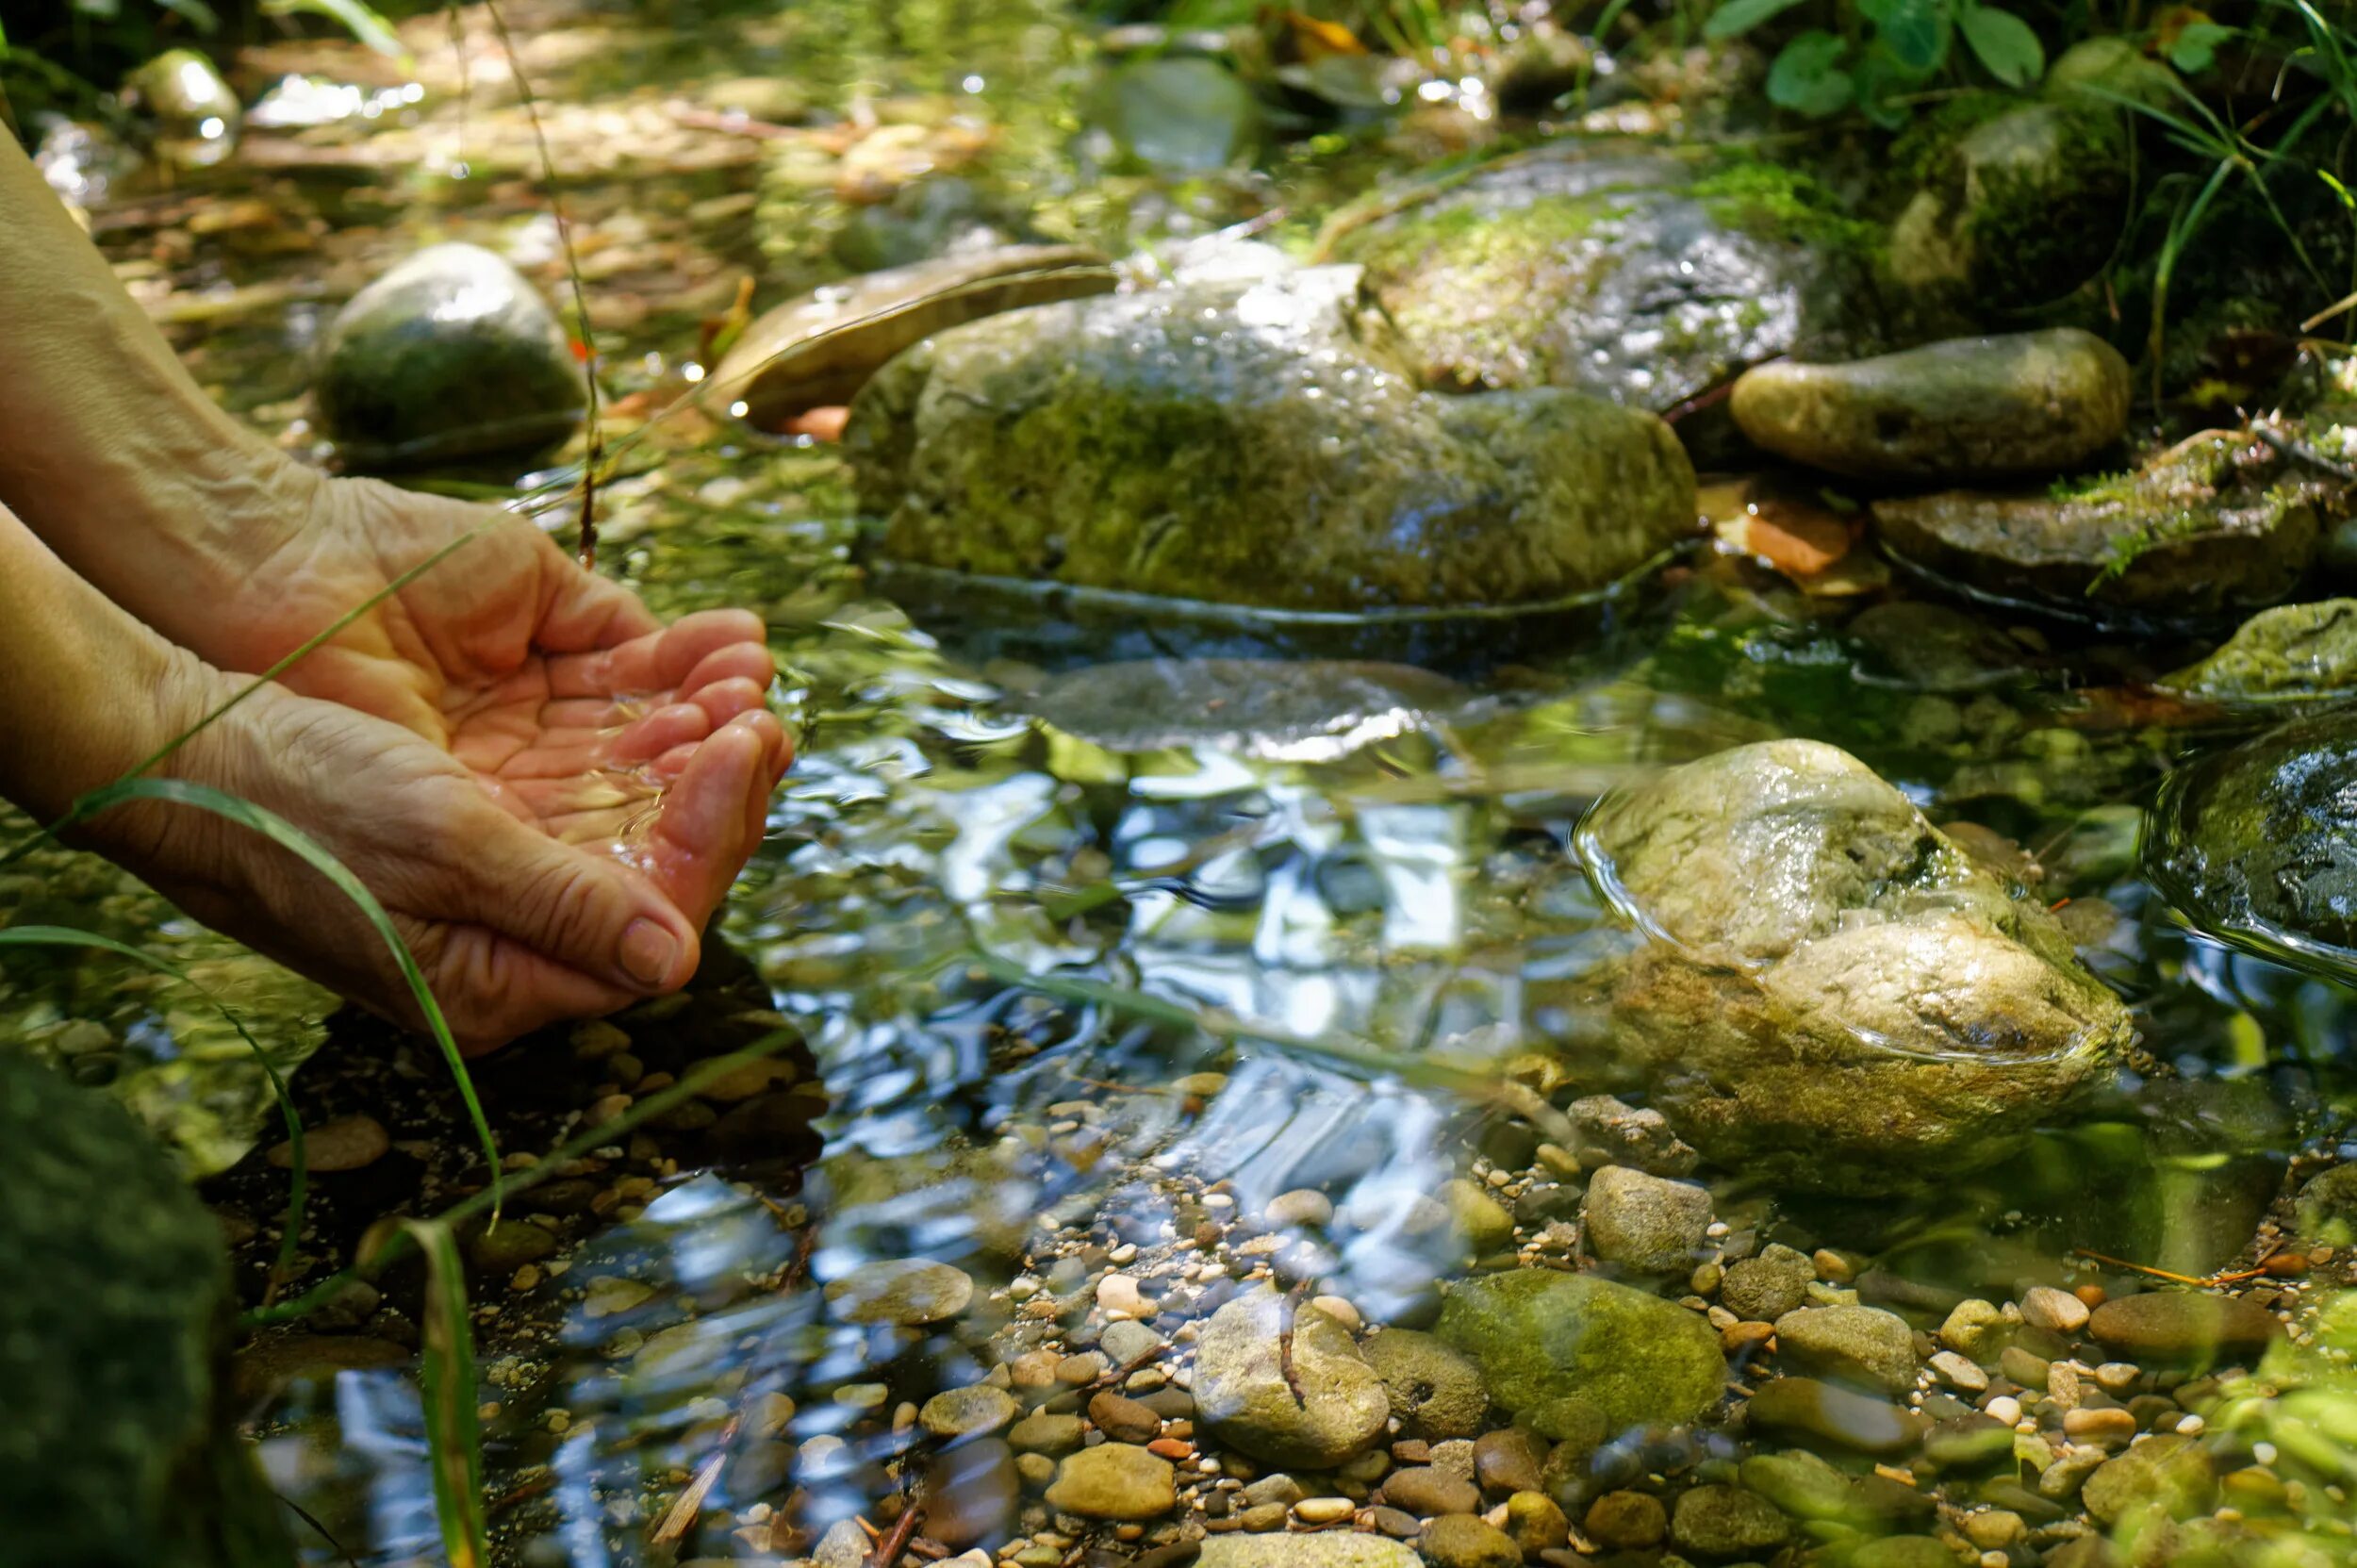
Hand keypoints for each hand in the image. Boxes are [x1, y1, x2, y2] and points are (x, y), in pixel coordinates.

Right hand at [113, 667, 782, 1052]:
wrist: (185, 741)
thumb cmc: (297, 806)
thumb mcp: (442, 849)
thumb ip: (563, 904)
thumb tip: (675, 962)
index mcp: (503, 983)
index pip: (656, 924)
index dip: (716, 835)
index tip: (746, 745)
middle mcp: (516, 937)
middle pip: (658, 870)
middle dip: (718, 788)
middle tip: (765, 712)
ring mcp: (504, 868)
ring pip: (633, 813)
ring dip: (690, 746)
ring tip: (743, 678)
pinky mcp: (486, 805)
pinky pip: (588, 771)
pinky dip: (638, 718)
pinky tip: (686, 664)